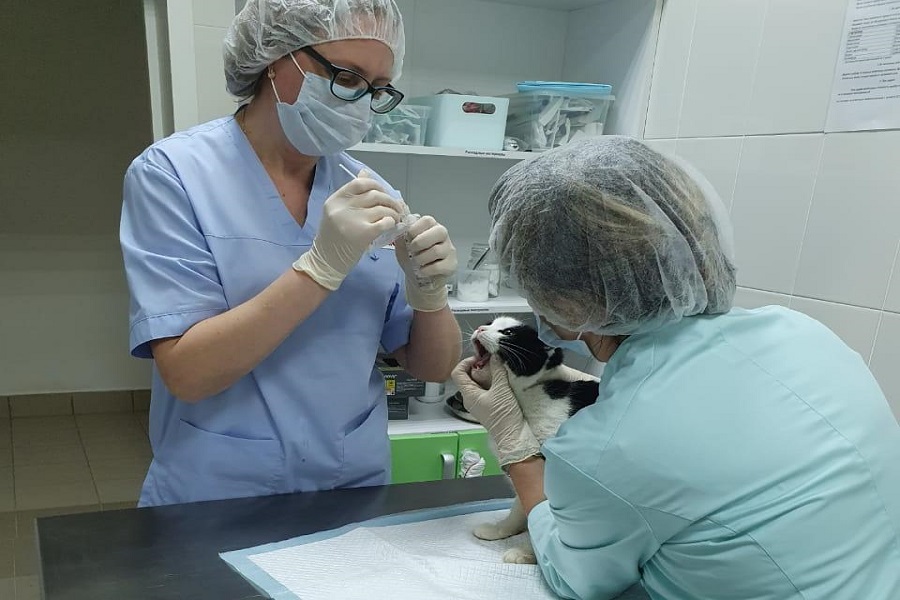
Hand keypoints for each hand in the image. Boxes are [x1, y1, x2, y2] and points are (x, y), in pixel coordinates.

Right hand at [293, 171, 403, 289]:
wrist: (327, 261)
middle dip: (390, 200)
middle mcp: (343, 208)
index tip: (383, 193)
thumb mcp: (337, 212)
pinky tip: (391, 226)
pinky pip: (385, 222)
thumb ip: (351, 194)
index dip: (376, 185)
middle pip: (375, 195)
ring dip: (394, 212)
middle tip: (396, 208)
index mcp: (335, 200)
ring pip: (382, 208)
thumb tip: (365, 172)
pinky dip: (392, 222)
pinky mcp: (363, 234)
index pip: (360, 183)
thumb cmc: (334, 237)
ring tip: (395, 218)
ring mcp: (353, 220)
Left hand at [395, 216, 455, 311]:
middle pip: (439, 232)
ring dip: (421, 258)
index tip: (407, 239)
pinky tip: (421, 271)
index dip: (415, 229)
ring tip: (415, 263)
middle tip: (412, 251)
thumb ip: (401, 236)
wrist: (418, 279)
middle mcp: (443, 236)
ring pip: (437, 250)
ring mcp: (450, 250)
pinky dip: (425, 270)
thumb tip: (399, 227)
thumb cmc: (411, 259)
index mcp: (431, 227)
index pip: (428, 220)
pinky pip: (438, 266)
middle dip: (420, 242)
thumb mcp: (402, 246)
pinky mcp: (451, 265)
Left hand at [451, 355, 540, 466]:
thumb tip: (495, 355)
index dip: (466, 362)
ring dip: (488, 374)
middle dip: (480, 366)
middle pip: (468, 376)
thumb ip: (498, 370)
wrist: (514, 436)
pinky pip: (487, 390)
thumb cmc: (504, 416)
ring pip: (478, 383)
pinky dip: (493, 382)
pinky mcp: (489, 406)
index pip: (457, 373)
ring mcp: (479, 403)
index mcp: (468, 394)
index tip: (481, 358)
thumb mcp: (502, 389)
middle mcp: (470, 399)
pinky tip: (505, 380)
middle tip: (493, 362)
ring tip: (500, 369)